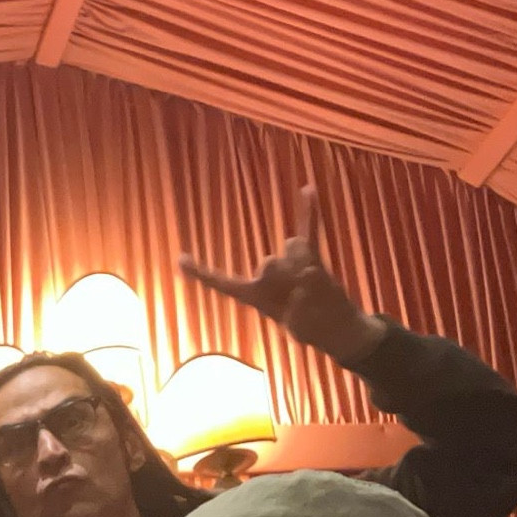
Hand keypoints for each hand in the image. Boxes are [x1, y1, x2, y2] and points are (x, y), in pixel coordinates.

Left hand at [179, 186, 385, 363]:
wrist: (336, 327)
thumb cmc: (312, 327)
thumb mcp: (296, 320)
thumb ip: (289, 291)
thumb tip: (300, 268)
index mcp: (253, 296)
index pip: (220, 283)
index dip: (200, 273)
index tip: (180, 258)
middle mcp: (266, 275)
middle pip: (269, 263)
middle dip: (284, 279)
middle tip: (299, 299)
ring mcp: (287, 264)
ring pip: (291, 250)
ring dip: (304, 268)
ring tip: (313, 290)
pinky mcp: (310, 257)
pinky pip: (308, 229)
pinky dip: (308, 211)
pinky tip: (307, 188)